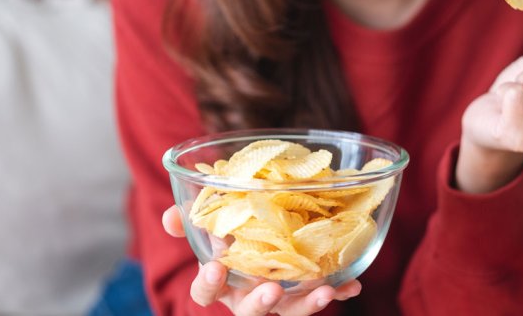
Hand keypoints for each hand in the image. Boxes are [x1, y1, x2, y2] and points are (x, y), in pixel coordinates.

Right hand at [162, 206, 361, 314]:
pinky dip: (338, 291)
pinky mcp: (305, 294)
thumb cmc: (232, 235)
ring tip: (323, 291)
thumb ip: (191, 220)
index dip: (208, 284)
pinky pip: (321, 297)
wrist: (263, 236)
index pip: (206, 293)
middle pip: (250, 313)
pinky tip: (352, 284)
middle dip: (259, 305)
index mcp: (222, 282)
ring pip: (289, 312)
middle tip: (271, 290)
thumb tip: (170, 216)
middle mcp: (249, 296)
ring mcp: (279, 299)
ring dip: (306, 304)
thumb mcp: (211, 225)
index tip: (215, 268)